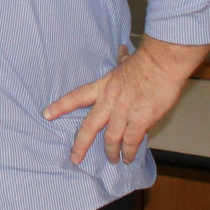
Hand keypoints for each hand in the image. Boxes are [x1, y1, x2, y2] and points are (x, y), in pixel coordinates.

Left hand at [44, 37, 209, 165]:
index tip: (47, 114)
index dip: (61, 106)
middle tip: (75, 158)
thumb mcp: (127, 60)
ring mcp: (124, 112)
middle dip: (81, 144)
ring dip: (111, 151)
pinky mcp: (141, 120)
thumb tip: (121, 50)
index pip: (77, 97)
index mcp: (104, 87)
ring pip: (111, 138)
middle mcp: (110, 102)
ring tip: (112, 160)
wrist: (162, 63)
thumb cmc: (146, 60)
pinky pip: (132, 140)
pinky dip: (130, 151)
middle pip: (89, 126)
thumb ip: (122, 60)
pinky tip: (129, 158)